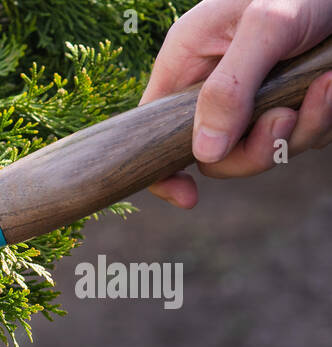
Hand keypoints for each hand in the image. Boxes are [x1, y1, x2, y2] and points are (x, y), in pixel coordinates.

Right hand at [140, 0, 331, 207]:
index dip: (163, 171)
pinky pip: (300, 134)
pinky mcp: (288, 97)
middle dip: (257, 148)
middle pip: (217, 154)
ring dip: (302, 129)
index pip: (153, 132)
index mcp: (187, 63)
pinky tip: (330, 82)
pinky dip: (321, 117)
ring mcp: (253, 95)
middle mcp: (214, 84)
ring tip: (326, 86)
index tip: (189, 197)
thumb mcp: (266, 26)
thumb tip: (203, 153)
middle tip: (285, 117)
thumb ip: (229, 89)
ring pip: (264, 147)